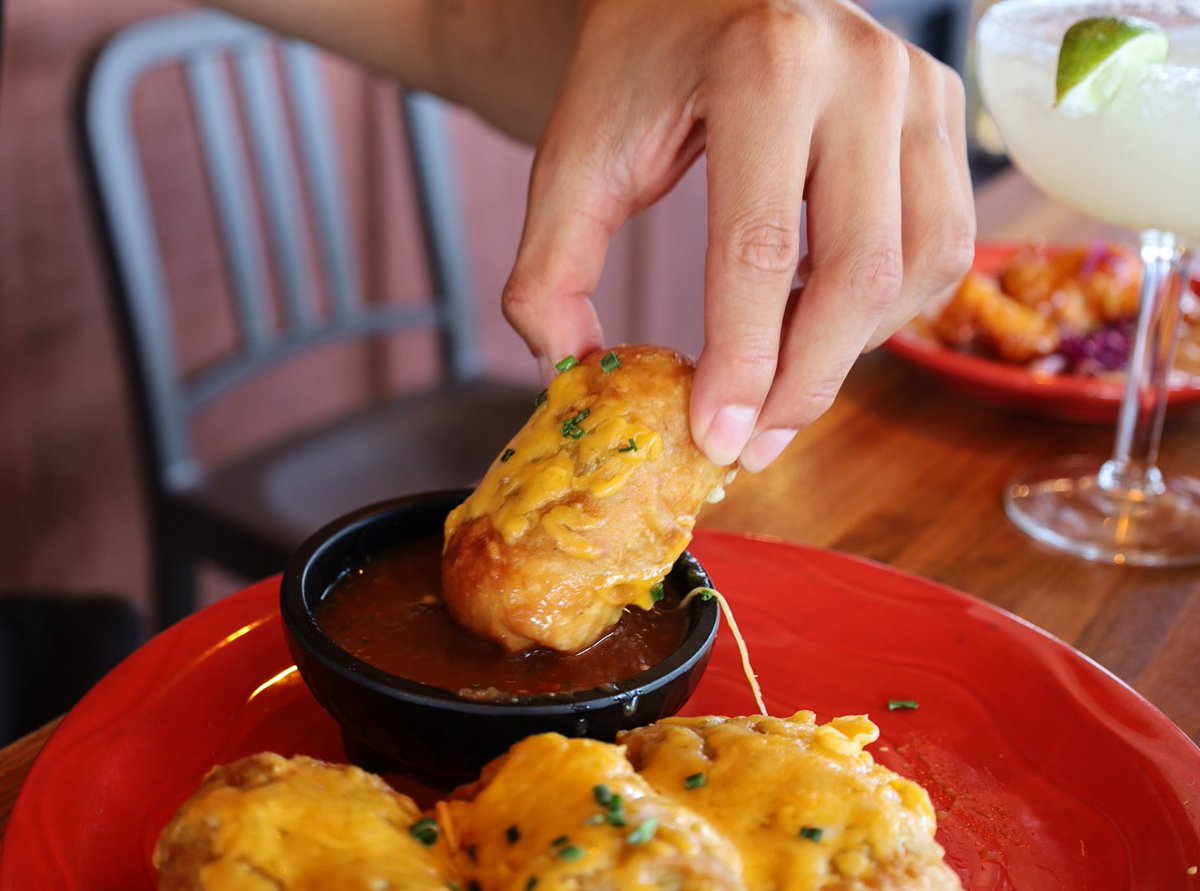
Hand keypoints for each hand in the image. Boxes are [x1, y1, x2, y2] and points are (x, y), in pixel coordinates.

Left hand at [500, 0, 975, 470]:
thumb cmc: (637, 67)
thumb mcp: (574, 155)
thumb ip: (551, 267)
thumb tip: (573, 377)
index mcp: (761, 66)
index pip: (758, 249)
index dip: (740, 365)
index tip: (718, 441)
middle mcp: (860, 67)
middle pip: (858, 269)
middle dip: (805, 382)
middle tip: (754, 444)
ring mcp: (916, 85)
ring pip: (916, 266)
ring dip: (852, 349)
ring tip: (781, 378)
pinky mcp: (942, 109)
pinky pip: (943, 243)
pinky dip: (889, 308)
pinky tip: (824, 319)